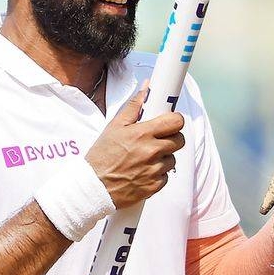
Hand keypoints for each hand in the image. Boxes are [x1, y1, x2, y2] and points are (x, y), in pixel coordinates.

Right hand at [85, 85, 185, 208]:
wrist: (93, 187)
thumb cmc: (102, 156)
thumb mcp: (114, 127)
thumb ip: (134, 106)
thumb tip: (147, 87)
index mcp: (143, 133)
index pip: (176, 122)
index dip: (175, 120)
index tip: (170, 122)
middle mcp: (151, 151)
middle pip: (180, 140)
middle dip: (171, 138)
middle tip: (158, 139)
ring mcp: (154, 170)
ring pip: (173, 158)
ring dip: (164, 157)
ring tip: (146, 158)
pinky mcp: (155, 186)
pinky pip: (166, 176)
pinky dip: (158, 174)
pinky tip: (143, 171)